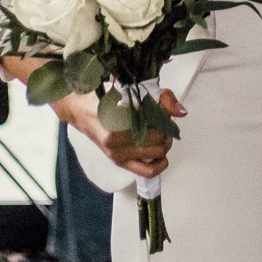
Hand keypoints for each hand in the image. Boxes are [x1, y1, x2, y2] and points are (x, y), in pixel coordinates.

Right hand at [54, 86, 186, 179]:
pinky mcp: (120, 162)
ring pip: (157, 154)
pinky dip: (159, 164)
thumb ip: (159, 97)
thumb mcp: (130, 90)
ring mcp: (118, 154)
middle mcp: (117, 141)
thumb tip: (181, 111)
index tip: (162, 108)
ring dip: (163, 144)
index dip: (165, 114)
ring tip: (159, 133)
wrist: (81, 110)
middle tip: (162, 120)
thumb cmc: (103, 98)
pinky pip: (147, 171)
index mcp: (118, 121)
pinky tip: (160, 154)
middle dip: (166, 129)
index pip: (157, 121)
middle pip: (159, 139)